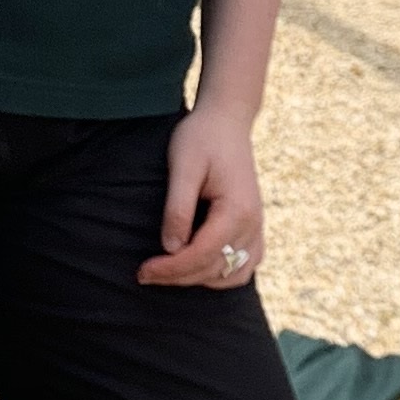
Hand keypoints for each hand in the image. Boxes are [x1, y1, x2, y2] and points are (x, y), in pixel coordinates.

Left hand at [138, 95, 265, 290]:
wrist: (226, 121)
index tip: (143, 271)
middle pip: (214, 268)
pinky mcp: (254, 226)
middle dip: (177, 276)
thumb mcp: (183, 167)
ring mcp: (257, 226)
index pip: (202, 254)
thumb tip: (171, 247)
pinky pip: (245, 265)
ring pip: (232, 274)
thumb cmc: (201, 138)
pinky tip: (196, 267)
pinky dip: (222, 274)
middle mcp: (252, 223)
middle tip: (144, 273)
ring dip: (199, 279)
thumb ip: (178, 208)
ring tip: (167, 271)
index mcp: (237, 210)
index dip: (171, 268)